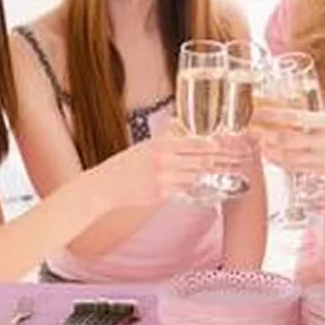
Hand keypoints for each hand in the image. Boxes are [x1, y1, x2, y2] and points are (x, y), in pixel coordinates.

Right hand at [97, 127, 219, 206]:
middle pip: (199, 162)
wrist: (107, 185)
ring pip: (194, 177)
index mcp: (159, 145)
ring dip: (199, 174)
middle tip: (216, 159)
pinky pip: (183, 189)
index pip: (193, 144)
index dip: (209, 146)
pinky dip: (186, 184)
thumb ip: (166, 140)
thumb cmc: (126, 164)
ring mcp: (163, 180)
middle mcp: (163, 162)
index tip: (217, 146)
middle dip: (210, 161)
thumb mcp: (145, 145)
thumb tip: (182, 129)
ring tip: (201, 169)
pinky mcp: (161, 195)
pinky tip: (183, 180)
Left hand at [253, 107, 324, 180]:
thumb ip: (319, 117)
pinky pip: (298, 167)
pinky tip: (274, 158)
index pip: (295, 117)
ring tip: (260, 145)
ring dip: (271, 151)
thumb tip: (298, 113)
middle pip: (287, 139)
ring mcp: (324, 158)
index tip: (259, 111)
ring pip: (289, 156)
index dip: (273, 115)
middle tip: (252, 129)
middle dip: (265, 134)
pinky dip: (282, 162)